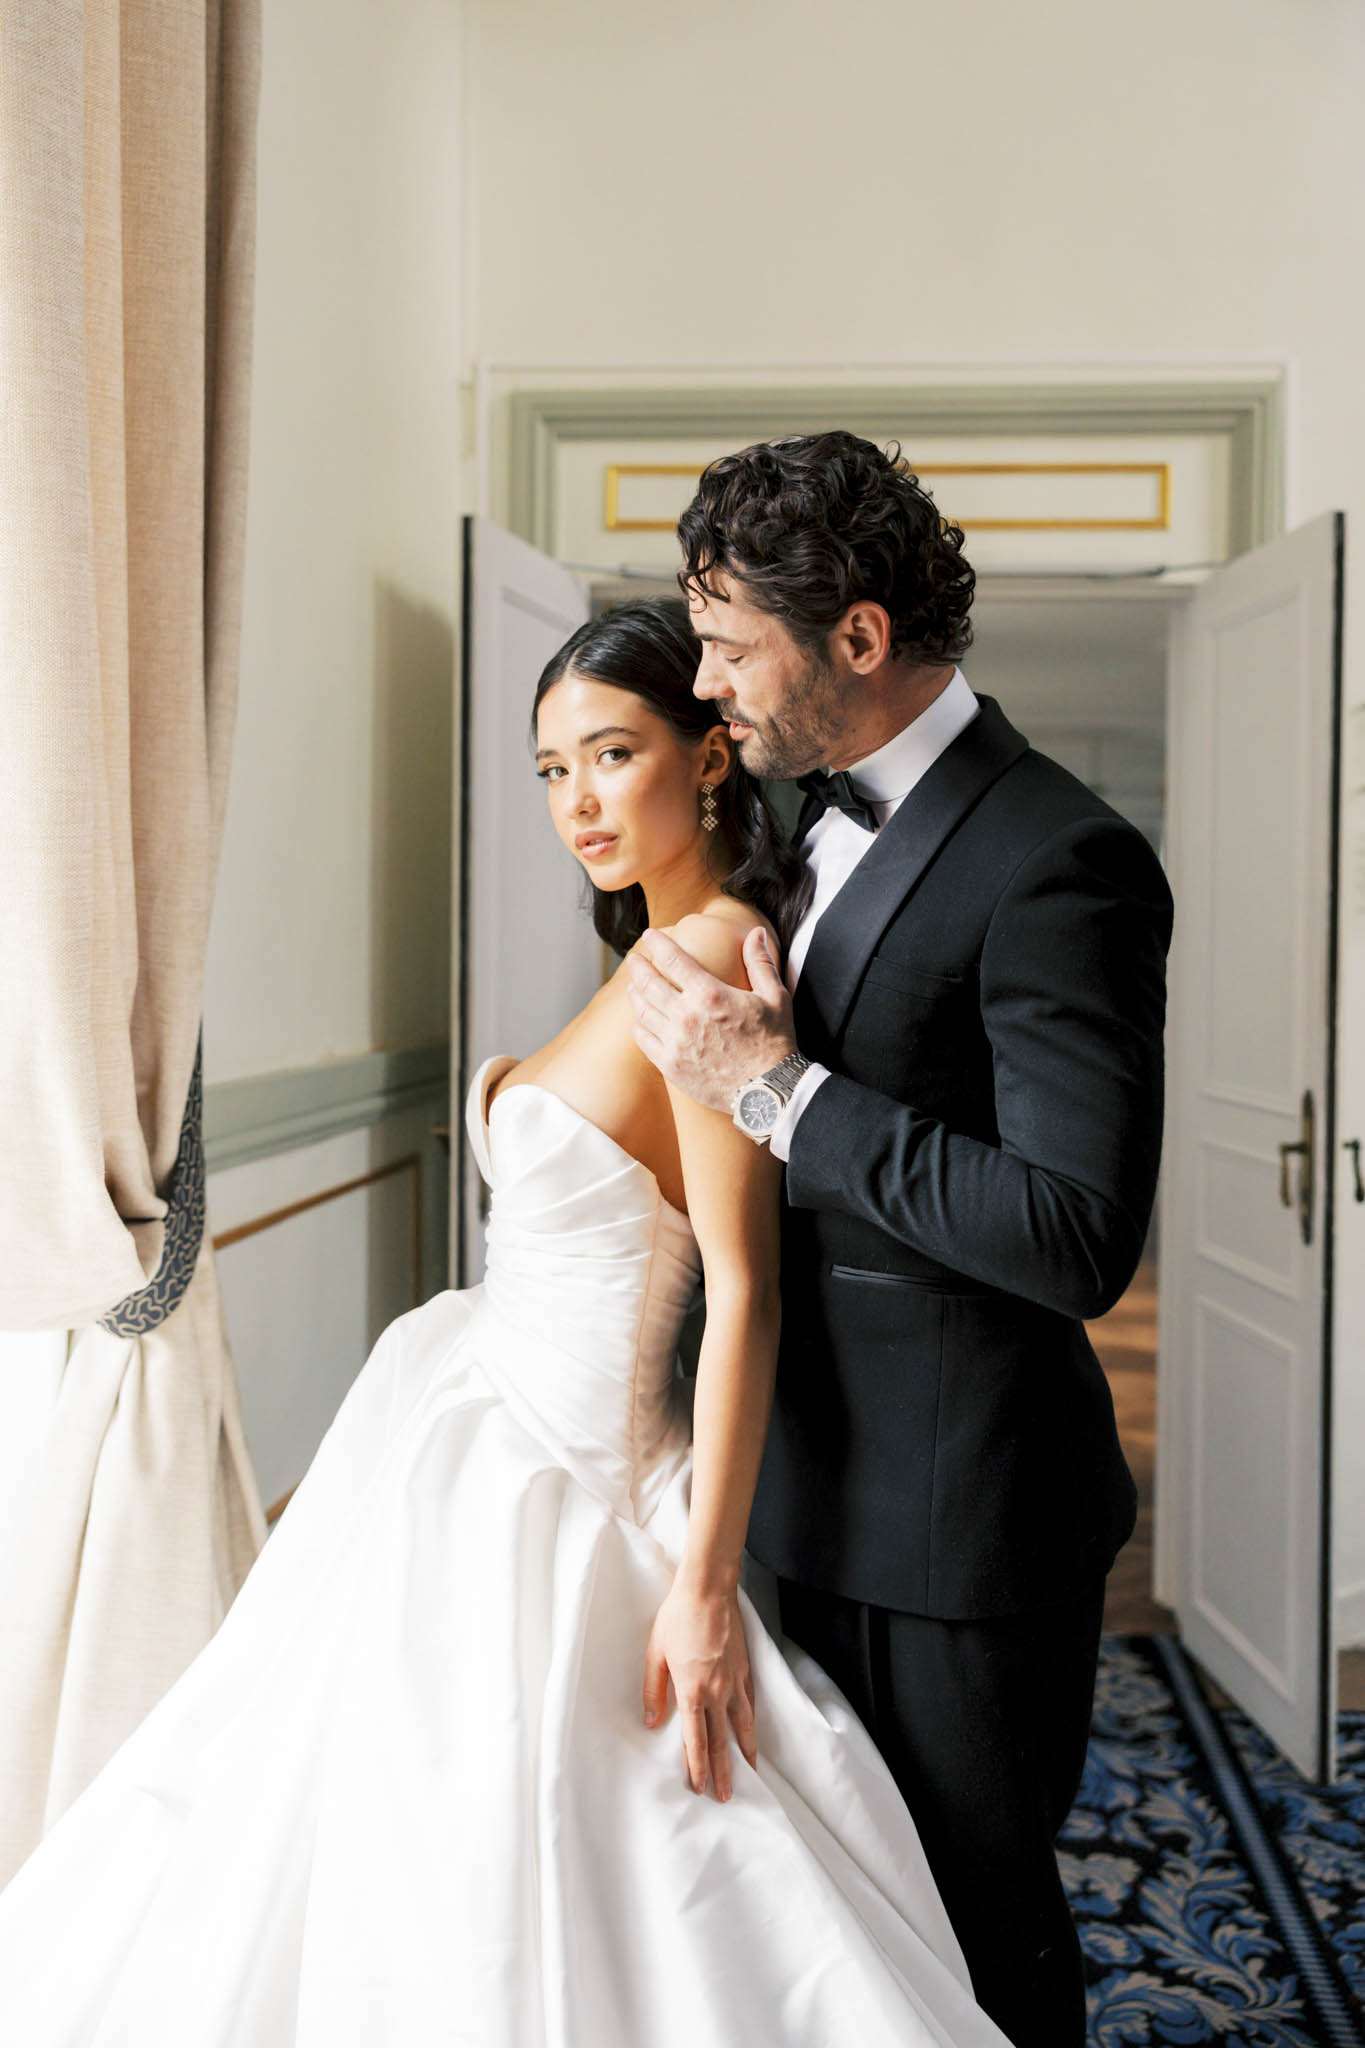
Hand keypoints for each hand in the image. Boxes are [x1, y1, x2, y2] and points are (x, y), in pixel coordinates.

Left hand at [625, 926, 795, 1113]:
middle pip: (649, 983)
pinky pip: (644, 1040)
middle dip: (638, 967)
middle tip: (633, 959)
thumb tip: (756, 932)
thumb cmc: (774, 1042)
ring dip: (635, 994)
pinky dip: (638, 1026)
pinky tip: (639, 1020)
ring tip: (634, 986)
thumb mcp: (775, 997)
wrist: (768, 1090)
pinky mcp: (671, 1065)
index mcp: (710, 994)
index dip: (657, 944)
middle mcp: (687, 1016)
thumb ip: (760, 962)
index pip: (673, 960)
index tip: (649, 936)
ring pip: (642, 1011)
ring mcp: (675, 1043)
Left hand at [642, 1575, 757, 1799]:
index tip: (701, 1788)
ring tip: (750, 1773)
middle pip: (722, 1740)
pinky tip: (751, 1731)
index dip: (698, 1767)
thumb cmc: (677, 1618)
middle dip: (724, 1771)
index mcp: (693, 1691)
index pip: (697, 1740)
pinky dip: (751, 1722)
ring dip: (745, 1752)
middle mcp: (718, 1692)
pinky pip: (750, 1702)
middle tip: (727, 1797)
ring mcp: (736, 1680)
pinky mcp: (746, 1667)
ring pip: (743, 1725)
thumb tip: (653, 1722)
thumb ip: (655, 1690)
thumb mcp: (655, 1653)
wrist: (709, 1589)